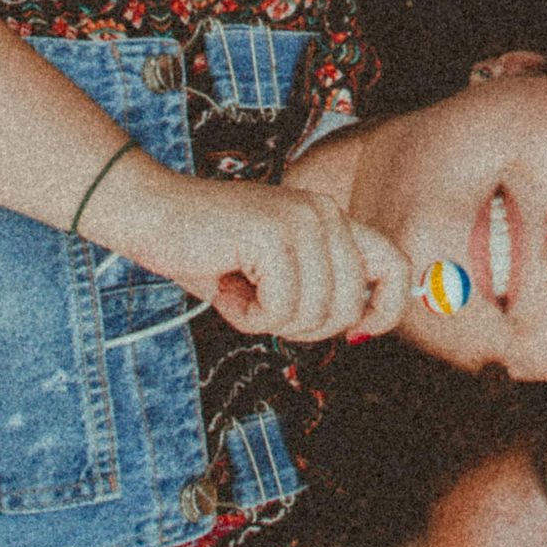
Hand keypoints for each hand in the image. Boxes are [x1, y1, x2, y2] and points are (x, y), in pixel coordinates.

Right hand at [100, 165, 411, 342]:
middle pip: (349, 307)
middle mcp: (325, 213)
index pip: (395, 265)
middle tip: (265, 311)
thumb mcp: (277, 271)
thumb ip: (318, 288)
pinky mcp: (272, 235)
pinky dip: (248, 317)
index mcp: (331, 218)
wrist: (151, 213)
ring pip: (314, 313)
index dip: (386, 311)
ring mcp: (301, 220)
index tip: (356, 334)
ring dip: (269, 321)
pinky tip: (226, 288)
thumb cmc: (209, 252)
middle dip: (305, 329)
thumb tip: (358, 326)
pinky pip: (280, 309)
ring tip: (240, 292)